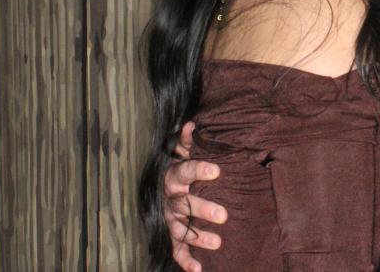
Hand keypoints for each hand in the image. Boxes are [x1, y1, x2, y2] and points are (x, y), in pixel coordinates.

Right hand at [164, 122, 227, 271]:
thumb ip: (188, 142)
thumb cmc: (177, 169)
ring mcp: (169, 219)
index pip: (184, 171)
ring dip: (198, 237)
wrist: (154, 189)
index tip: (217, 170)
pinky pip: (176, 250)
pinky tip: (199, 269)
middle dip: (203, 210)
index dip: (199, 170)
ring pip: (181, 229)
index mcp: (173, 176)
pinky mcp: (170, 235)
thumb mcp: (180, 153)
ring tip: (218, 243)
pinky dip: (186, 261)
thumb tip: (192, 123)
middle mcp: (169, 199)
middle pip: (185, 205)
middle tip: (224, 215)